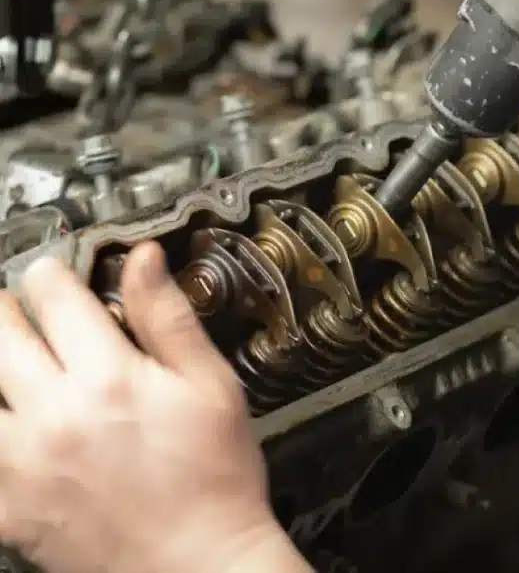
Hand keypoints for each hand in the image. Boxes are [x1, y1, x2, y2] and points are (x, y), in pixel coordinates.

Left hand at [0, 242, 306, 572]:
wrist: (199, 566)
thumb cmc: (215, 474)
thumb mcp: (211, 384)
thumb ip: (167, 317)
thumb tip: (143, 259)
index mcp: (108, 377)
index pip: (54, 297)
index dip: (50, 274)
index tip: (54, 273)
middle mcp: (54, 414)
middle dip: (6, 310)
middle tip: (20, 309)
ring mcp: (20, 465)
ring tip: (16, 365)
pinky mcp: (6, 509)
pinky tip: (16, 429)